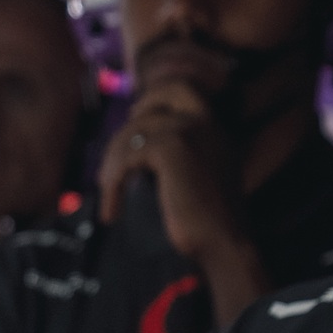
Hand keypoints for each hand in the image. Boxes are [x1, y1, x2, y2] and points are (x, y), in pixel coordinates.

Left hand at [99, 80, 267, 318]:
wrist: (224, 243)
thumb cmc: (206, 223)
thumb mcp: (194, 179)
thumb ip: (174, 156)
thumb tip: (134, 149)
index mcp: (215, 129)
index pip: (182, 89)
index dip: (153, 98)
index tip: (133, 121)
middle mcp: (207, 123)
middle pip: (162, 92)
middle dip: (133, 117)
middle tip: (116, 155)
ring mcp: (192, 130)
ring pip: (136, 128)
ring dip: (113, 161)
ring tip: (108, 194)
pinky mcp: (173, 148)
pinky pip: (129, 152)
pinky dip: (113, 181)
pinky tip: (113, 210)